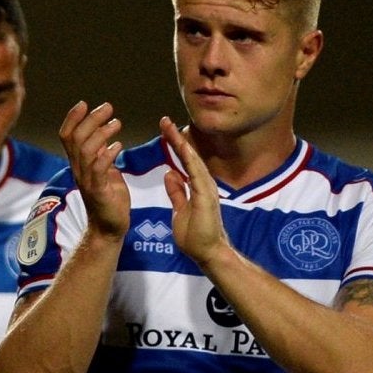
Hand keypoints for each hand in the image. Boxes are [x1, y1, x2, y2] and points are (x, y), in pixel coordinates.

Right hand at [57, 100, 130, 240]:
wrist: (109, 229)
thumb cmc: (109, 200)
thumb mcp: (105, 172)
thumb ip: (101, 155)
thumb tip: (104, 137)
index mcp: (79, 165)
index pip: (66, 137)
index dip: (72, 119)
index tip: (84, 103)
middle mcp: (78, 171)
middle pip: (75, 139)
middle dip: (91, 119)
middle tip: (108, 108)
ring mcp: (87, 181)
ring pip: (85, 150)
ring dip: (101, 133)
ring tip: (116, 124)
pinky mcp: (99, 192)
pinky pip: (98, 169)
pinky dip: (108, 154)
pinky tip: (118, 146)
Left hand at [160, 117, 231, 267]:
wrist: (207, 252)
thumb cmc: (195, 235)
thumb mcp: (179, 209)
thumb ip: (177, 192)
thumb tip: (170, 174)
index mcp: (195, 186)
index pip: (183, 161)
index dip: (174, 145)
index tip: (165, 131)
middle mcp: (203, 183)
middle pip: (189, 155)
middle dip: (177, 137)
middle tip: (165, 120)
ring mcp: (206, 188)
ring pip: (192, 160)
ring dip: (182, 143)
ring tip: (170, 127)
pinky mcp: (206, 195)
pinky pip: (196, 173)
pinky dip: (188, 159)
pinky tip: (182, 147)